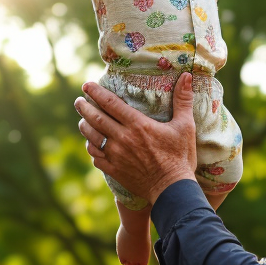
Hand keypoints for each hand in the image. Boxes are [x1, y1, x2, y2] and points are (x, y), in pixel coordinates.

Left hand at [75, 73, 197, 206]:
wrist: (172, 189)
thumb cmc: (180, 156)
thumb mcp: (185, 126)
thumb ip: (183, 100)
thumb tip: (187, 75)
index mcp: (137, 124)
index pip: (110, 103)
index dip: (96, 92)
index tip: (86, 85)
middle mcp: (122, 138)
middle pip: (96, 118)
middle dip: (84, 107)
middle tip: (78, 100)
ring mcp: (116, 155)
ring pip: (92, 137)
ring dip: (85, 126)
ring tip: (82, 120)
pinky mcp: (114, 170)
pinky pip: (95, 157)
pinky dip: (91, 148)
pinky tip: (92, 145)